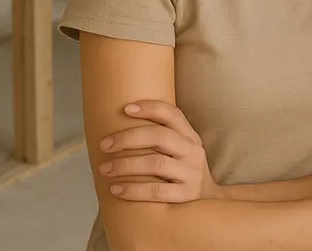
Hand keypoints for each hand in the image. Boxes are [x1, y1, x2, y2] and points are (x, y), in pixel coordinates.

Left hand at [98, 100, 218, 202]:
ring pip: (156, 163)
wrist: (207, 203)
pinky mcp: (186, 195)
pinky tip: (115, 189)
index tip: (125, 109)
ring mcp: (191, 173)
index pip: (173, 115)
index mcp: (190, 137)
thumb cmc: (182, 173)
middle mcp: (193, 152)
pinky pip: (157, 190)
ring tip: (105, 168)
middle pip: (160, 137)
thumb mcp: (181, 151)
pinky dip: (133, 189)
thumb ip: (161, 139)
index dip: (150, 108)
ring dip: (125, 164)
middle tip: (104, 145)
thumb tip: (118, 128)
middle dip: (128, 139)